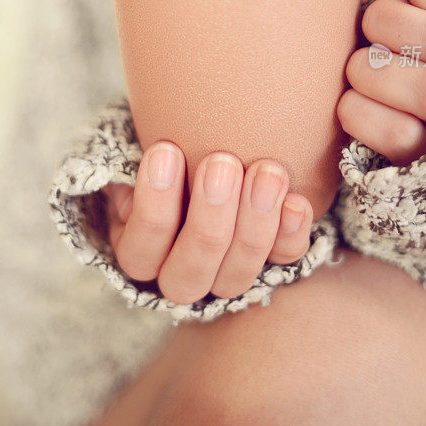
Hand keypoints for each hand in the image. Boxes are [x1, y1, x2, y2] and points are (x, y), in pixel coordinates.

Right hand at [101, 144, 312, 304]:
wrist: (212, 150)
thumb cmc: (171, 151)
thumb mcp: (145, 155)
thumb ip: (133, 164)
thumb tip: (128, 189)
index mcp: (141, 252)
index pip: (140, 251)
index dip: (152, 206)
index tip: (165, 149)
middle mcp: (182, 274)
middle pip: (189, 273)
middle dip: (208, 219)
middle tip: (222, 163)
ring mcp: (226, 273)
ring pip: (236, 275)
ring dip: (254, 224)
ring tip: (266, 171)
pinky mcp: (270, 260)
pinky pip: (282, 260)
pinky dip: (290, 233)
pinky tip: (296, 201)